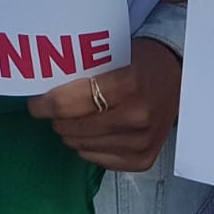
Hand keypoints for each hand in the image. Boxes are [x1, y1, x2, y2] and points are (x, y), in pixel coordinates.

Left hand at [27, 38, 182, 171]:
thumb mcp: (113, 54)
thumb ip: (84, 71)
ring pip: (81, 145)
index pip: (69, 102)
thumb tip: (43, 87)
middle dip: (56, 118)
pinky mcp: (143, 159)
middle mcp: (137, 116)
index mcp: (127, 84)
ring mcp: (142, 141)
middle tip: (53, 107)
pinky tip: (90, 131)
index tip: (35, 101)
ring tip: (73, 118)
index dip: (44, 103)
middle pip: (72, 127)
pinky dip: (86, 146)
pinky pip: (96, 159)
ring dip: (70, 132)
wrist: (177, 76)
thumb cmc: (139, 60)